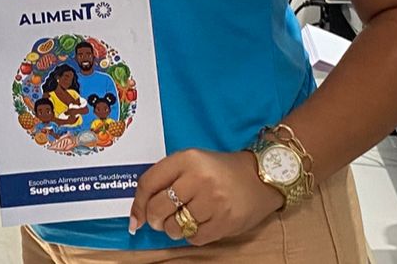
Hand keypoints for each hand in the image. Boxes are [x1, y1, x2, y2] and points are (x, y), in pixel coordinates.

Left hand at [129, 148, 284, 245]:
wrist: (260, 178)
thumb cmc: (221, 171)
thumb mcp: (193, 162)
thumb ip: (167, 178)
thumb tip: (140, 210)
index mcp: (187, 158)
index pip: (149, 182)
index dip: (138, 204)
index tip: (135, 218)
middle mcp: (199, 178)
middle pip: (158, 208)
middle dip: (155, 219)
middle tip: (160, 219)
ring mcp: (213, 200)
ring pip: (175, 227)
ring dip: (174, 229)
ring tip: (185, 219)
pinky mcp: (224, 221)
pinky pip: (194, 238)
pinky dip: (192, 235)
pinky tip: (202, 223)